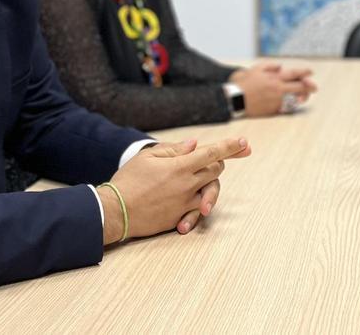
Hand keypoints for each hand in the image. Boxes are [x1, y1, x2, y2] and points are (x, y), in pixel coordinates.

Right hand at [102, 137, 251, 243]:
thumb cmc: (128, 180)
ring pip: (210, 190)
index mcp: (180, 166)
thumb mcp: (148, 157)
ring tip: (200, 180)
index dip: (231, 146)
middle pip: (215, 170)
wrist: (115, 211)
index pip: (212, 153)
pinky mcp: (180, 216)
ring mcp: (185, 202)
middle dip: (217, 162)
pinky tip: (194, 208)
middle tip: (211, 158)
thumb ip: (174, 149)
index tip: (244, 142)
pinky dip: (198, 207)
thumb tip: (194, 145)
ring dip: (209, 183)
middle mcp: (187, 184)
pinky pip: (198, 211)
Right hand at [229, 62, 316, 116]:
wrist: (235, 100)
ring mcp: (277, 100)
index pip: (294, 73)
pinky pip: (286, 107)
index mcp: (274, 78)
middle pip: (299, 87)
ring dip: (302, 97)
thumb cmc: (243, 83)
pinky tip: (293, 103)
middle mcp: (278, 89)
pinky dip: (291, 105)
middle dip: (309, 87)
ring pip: (295, 99)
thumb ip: (269, 66)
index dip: (304, 72)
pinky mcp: (273, 110)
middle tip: (315, 87)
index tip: (311, 71)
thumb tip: (280, 66)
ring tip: (304, 96)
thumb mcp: (255, 69)